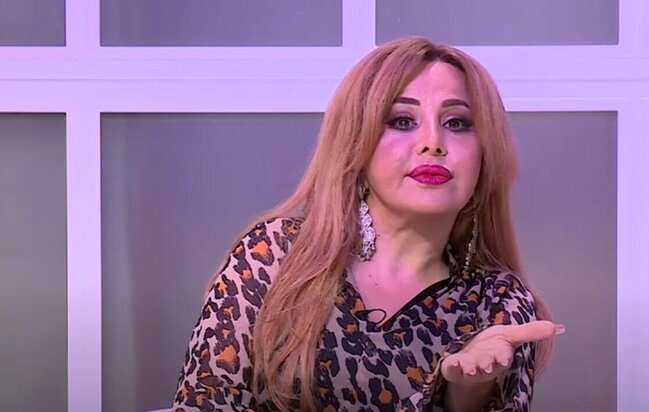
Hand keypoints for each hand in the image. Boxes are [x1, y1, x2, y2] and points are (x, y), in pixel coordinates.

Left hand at [441, 320, 563, 385]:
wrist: (472, 359)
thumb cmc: (492, 347)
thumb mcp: (510, 336)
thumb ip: (531, 332)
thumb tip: (557, 327)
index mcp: (499, 355)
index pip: (502, 356)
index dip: (502, 357)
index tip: (502, 359)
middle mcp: (485, 363)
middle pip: (487, 364)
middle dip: (487, 364)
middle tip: (486, 366)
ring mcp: (469, 367)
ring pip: (471, 370)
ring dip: (470, 369)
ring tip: (470, 369)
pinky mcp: (454, 368)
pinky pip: (453, 369)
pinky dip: (453, 367)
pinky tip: (452, 363)